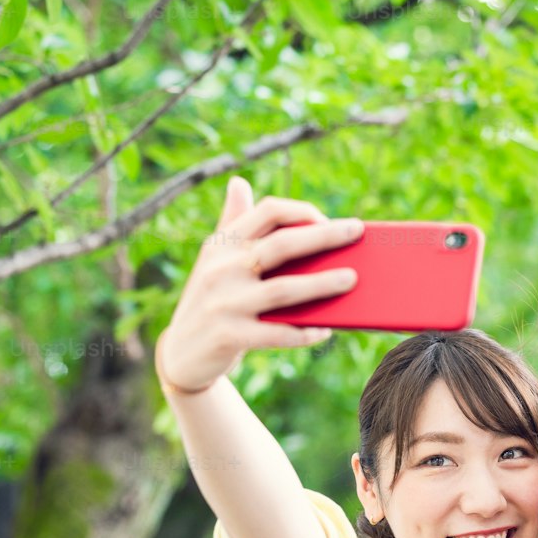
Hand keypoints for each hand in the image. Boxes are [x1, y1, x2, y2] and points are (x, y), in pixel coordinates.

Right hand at [158, 177, 363, 391]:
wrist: (181, 354)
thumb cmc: (211, 298)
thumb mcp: (213, 260)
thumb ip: (231, 223)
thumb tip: (239, 182)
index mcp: (222, 244)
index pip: (267, 212)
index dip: (302, 211)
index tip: (329, 220)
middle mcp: (221, 269)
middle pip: (282, 245)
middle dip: (324, 236)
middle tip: (356, 231)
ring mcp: (225, 303)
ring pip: (284, 289)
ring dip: (323, 283)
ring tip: (352, 279)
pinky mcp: (229, 336)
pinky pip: (277, 333)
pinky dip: (304, 332)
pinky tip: (326, 329)